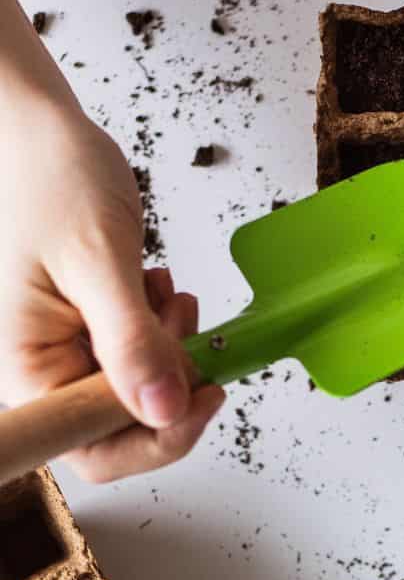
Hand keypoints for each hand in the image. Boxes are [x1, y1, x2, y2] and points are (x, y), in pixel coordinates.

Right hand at [0, 103, 224, 480]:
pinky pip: (135, 357)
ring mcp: (63, 355)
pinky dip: (160, 331)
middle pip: (124, 428)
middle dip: (170, 384)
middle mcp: (40, 372)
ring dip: (170, 352)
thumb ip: (131, 341)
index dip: (156, 440)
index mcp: (26, 370)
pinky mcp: (84, 334)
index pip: (95, 452)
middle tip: (189, 329)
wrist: (32, 127)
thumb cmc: (45, 175)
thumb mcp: (97, 260)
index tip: (201, 398)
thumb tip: (164, 410)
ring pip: (138, 391)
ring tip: (169, 298)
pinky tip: (155, 290)